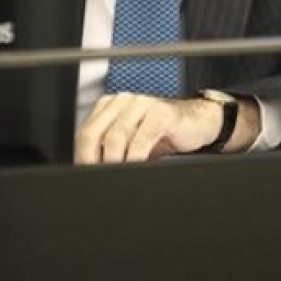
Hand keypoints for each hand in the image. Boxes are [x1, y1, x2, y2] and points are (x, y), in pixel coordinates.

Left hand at [74, 92, 260, 163]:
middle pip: (94, 134)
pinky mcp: (162, 112)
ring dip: (114, 163)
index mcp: (111, 106)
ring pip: (116, 136)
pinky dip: (135, 158)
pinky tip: (137, 167)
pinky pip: (141, 138)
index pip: (85, 133)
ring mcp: (142, 104)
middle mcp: (124, 101)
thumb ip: (111, 150)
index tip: (86, 177)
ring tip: (118, 177)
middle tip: (99, 180)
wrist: (197, 121)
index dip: (82, 158)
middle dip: (93, 162)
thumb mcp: (132, 141)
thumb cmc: (162, 133)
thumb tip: (90, 174)